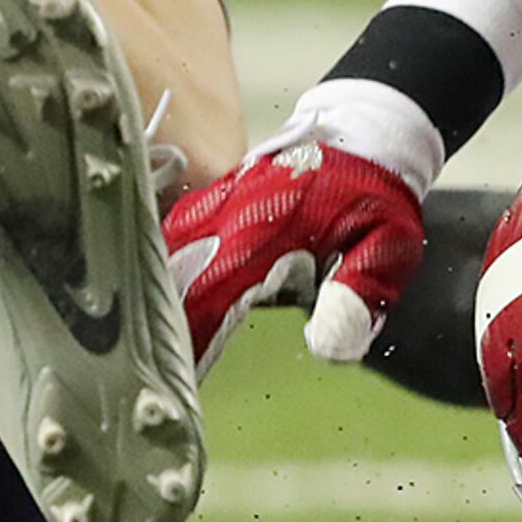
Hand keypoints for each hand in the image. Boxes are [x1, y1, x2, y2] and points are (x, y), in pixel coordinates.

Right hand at [164, 137, 425, 372]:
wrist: (362, 133)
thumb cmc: (374, 197)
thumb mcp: (384, 247)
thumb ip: (356, 296)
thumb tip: (329, 351)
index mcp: (259, 240)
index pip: (203, 304)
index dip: (184, 347)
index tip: (166, 388)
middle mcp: (221, 222)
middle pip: (166, 284)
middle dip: (152, 331)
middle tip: (138, 381)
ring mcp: (210, 208)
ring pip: (160, 258)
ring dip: (150, 300)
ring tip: (137, 346)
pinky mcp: (208, 204)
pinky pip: (168, 240)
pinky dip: (158, 271)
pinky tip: (152, 299)